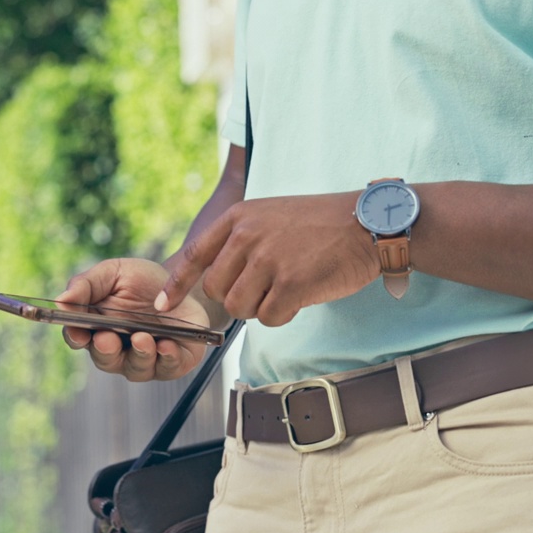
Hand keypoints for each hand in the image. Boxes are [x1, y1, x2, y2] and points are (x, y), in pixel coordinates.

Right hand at [57, 258, 210, 381]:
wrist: (183, 282)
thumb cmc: (142, 280)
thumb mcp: (112, 272)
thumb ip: (86, 284)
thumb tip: (60, 300)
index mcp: (96, 328)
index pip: (78, 338)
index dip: (76, 337)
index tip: (78, 333)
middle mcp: (118, 350)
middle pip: (105, 359)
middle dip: (106, 351)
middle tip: (108, 339)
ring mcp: (145, 359)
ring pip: (136, 368)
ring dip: (139, 354)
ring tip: (142, 338)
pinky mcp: (173, 362)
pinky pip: (169, 366)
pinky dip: (168, 358)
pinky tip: (167, 345)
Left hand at [155, 193, 380, 325]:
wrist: (368, 223)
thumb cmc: (322, 224)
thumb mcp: (272, 214)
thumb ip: (242, 239)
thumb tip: (215, 278)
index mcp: (240, 218)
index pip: (196, 255)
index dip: (177, 284)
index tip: (164, 304)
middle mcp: (248, 236)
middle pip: (218, 290)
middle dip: (238, 298)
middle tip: (266, 289)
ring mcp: (268, 260)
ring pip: (241, 308)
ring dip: (262, 308)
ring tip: (288, 288)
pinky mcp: (291, 283)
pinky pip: (269, 318)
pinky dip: (284, 315)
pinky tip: (303, 295)